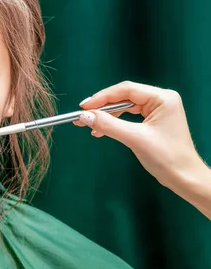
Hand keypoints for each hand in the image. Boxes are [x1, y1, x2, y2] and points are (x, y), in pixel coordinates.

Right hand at [74, 81, 206, 190]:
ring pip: (124, 107)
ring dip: (106, 116)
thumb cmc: (166, 157)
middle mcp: (161, 99)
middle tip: (83, 115)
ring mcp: (158, 109)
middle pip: (124, 97)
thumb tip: (84, 116)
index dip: (102, 97)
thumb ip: (108, 125)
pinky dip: (114, 123)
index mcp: (162, 98)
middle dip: (102, 107)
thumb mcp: (134, 138)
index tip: (83, 107)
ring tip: (89, 125)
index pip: (126, 90)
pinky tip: (101, 130)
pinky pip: (128, 116)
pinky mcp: (153, 120)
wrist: (185, 179)